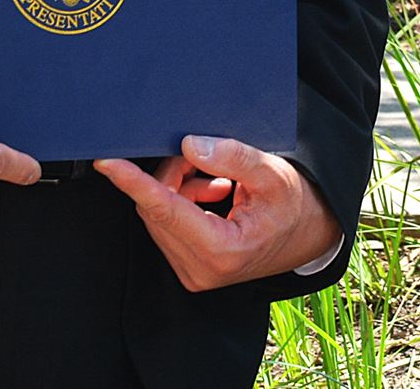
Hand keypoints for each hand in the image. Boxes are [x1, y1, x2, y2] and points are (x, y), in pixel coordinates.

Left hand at [96, 135, 340, 290]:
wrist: (311, 236)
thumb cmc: (296, 204)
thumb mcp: (273, 173)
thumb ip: (231, 157)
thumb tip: (188, 145)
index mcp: (222, 250)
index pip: (165, 210)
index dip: (133, 183)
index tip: (107, 162)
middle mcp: (201, 270)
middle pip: (157, 210)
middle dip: (171, 175)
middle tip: (200, 153)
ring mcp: (194, 274)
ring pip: (158, 218)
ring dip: (177, 189)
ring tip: (217, 179)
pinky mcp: (191, 270)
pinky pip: (168, 228)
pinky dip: (181, 203)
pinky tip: (212, 193)